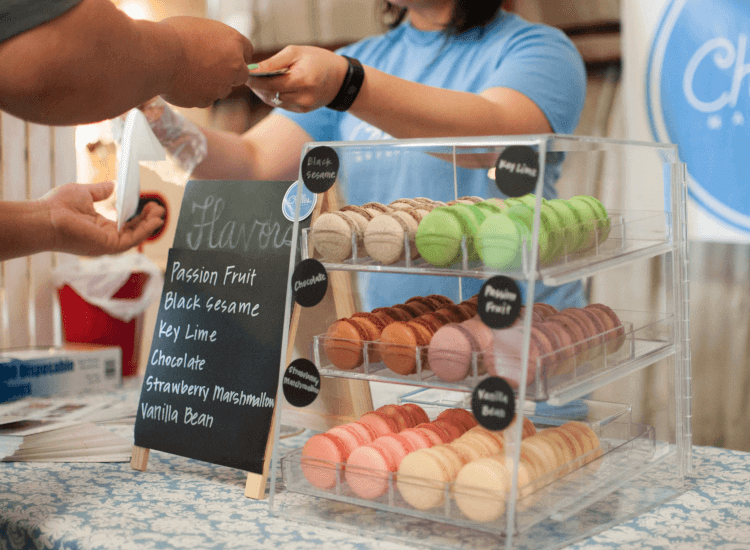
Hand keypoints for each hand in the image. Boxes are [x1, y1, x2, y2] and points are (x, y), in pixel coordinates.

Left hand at [40, 182, 165, 255]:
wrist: (44, 217)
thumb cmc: (57, 206)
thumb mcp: (84, 193)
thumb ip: (100, 192)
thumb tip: (113, 186)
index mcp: (99, 227)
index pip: (124, 223)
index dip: (138, 215)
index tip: (147, 203)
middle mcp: (105, 237)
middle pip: (133, 230)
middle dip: (147, 220)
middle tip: (158, 208)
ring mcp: (107, 243)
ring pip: (135, 236)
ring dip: (149, 225)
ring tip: (159, 212)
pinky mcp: (108, 246)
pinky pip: (132, 240)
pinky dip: (145, 231)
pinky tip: (154, 220)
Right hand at [159, 17, 253, 107]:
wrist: (156, 56)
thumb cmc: (171, 36)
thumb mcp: (198, 29)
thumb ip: (214, 41)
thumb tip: (217, 49)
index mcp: (234, 41)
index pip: (247, 51)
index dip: (235, 54)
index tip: (225, 56)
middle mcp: (234, 65)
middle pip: (241, 74)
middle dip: (229, 73)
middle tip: (209, 68)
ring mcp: (222, 85)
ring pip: (222, 88)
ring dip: (211, 84)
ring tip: (188, 73)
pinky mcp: (207, 100)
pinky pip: (204, 98)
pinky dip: (195, 93)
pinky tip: (181, 83)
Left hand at [247, 46, 348, 112]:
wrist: (340, 79)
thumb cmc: (317, 60)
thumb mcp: (296, 52)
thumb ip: (274, 62)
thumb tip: (253, 69)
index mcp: (303, 80)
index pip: (272, 83)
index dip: (256, 80)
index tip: (245, 74)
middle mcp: (304, 97)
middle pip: (271, 94)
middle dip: (257, 86)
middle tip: (247, 76)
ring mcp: (304, 106)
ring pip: (274, 101)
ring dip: (263, 92)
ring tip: (257, 81)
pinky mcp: (302, 111)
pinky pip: (282, 104)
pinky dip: (273, 96)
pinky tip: (271, 88)